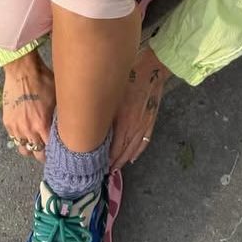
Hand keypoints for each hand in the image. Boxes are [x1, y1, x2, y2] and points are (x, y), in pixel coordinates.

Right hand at [2, 50, 55, 161]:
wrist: (22, 70)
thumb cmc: (44, 81)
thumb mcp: (59, 99)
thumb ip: (61, 117)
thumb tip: (71, 127)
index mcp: (42, 125)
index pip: (50, 151)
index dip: (56, 154)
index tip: (60, 153)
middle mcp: (28, 130)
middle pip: (36, 154)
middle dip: (44, 154)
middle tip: (50, 150)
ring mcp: (16, 127)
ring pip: (23, 149)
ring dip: (31, 148)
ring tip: (38, 143)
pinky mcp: (7, 122)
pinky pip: (14, 138)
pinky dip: (21, 138)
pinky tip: (28, 133)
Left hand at [109, 45, 169, 169]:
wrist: (151, 70)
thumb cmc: (128, 79)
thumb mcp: (112, 97)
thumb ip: (103, 114)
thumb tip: (90, 126)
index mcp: (125, 122)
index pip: (115, 148)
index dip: (106, 159)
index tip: (97, 166)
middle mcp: (136, 128)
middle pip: (124, 152)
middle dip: (114, 163)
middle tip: (103, 171)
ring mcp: (145, 126)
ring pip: (134, 150)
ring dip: (124, 160)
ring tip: (115, 168)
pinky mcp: (151, 122)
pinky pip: (144, 142)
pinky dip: (137, 152)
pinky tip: (132, 158)